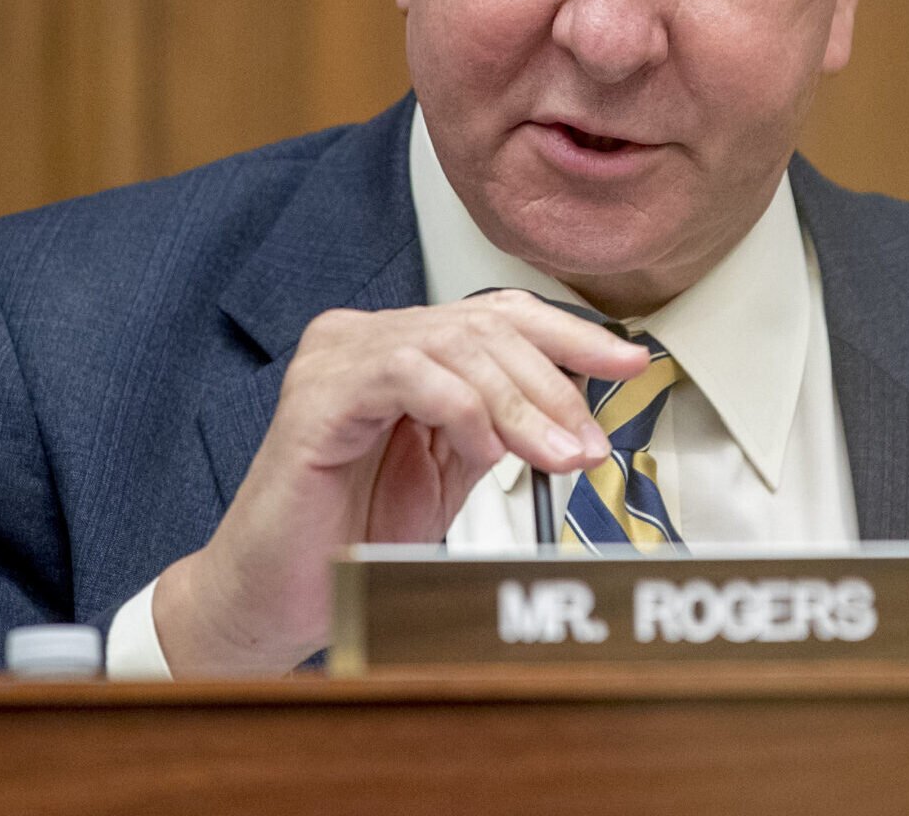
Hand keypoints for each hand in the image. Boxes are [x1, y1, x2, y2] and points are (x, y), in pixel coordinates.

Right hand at [151, 288, 649, 673]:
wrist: (279, 594)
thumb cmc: (350, 534)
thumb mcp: (451, 469)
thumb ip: (503, 426)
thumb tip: (579, 406)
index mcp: (397, 345)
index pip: (497, 313)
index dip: (570, 334)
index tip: (629, 361)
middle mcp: (363, 337)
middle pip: (486, 325)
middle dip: (554, 386)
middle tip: (588, 443)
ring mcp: (336, 358)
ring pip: (456, 346)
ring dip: (521, 406)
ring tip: (552, 457)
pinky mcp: (317, 395)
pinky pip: (407, 374)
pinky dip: (462, 409)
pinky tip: (482, 451)